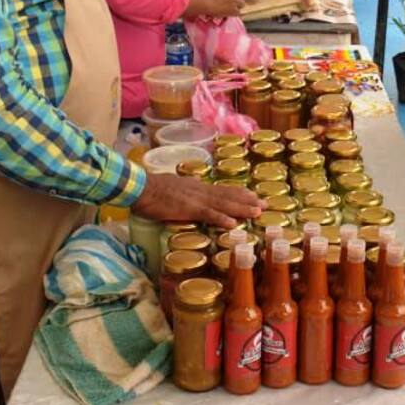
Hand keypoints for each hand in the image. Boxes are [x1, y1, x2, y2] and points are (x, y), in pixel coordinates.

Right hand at [131, 172, 262, 228]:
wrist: (140, 187)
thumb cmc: (152, 187)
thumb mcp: (174, 183)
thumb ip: (187, 184)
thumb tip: (196, 180)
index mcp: (198, 186)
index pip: (223, 189)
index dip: (239, 193)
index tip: (254, 196)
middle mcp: (201, 190)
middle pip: (229, 196)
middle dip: (247, 201)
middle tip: (265, 205)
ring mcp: (196, 199)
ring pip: (224, 204)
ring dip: (241, 209)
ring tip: (257, 212)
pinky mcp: (188, 208)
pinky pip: (208, 215)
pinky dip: (221, 219)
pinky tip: (233, 224)